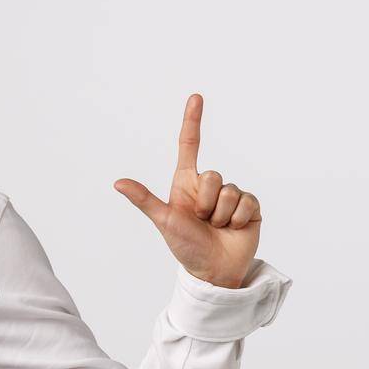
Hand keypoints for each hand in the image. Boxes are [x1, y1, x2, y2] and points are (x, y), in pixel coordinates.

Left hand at [112, 93, 261, 288]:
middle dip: (206, 202)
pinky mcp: (250, 206)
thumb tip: (117, 183)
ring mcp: (231, 195)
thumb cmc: (185, 246)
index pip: (190, 146)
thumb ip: (144, 200)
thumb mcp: (163, 221)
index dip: (192, 121)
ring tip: (216, 228)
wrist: (214, 271)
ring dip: (221, 215)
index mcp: (186, 184)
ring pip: (229, 191)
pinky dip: (238, 219)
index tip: (195, 97)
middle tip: (202, 221)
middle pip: (213, 175)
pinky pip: (246, 201)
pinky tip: (233, 229)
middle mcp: (209, 186)